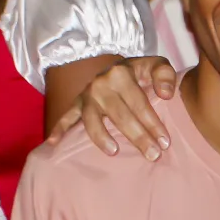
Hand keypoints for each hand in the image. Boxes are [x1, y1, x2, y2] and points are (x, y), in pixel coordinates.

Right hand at [53, 55, 178, 158]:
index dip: (153, 123)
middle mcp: (101, 84)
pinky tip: (54, 143)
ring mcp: (86, 95)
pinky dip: (59, 129)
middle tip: (153, 155)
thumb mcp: (156, 64)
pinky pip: (66, 117)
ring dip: (101, 137)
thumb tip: (166, 94)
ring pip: (93, 120)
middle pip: (120, 115)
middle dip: (138, 136)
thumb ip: (165, 75)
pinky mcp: (77, 104)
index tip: (165, 142)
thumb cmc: (141, 72)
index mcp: (121, 73)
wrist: (117, 68)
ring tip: (114, 152)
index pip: (139, 103)